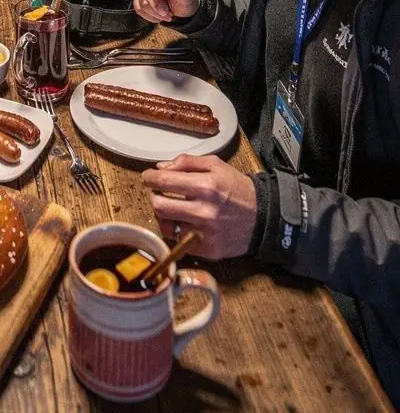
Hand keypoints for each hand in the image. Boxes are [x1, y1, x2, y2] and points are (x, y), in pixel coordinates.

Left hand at [142, 154, 257, 259]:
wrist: (263, 217)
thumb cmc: (237, 189)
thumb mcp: (216, 165)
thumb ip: (186, 162)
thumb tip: (160, 168)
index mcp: (206, 186)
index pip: (164, 182)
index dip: (150, 178)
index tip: (148, 177)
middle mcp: (205, 211)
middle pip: (159, 206)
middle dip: (154, 196)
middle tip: (158, 193)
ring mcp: (205, 233)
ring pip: (165, 225)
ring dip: (163, 215)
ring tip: (172, 208)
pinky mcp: (206, 250)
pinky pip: (178, 241)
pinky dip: (177, 230)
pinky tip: (185, 222)